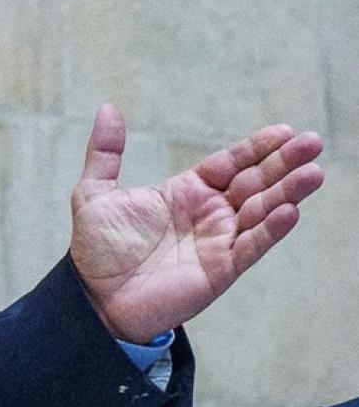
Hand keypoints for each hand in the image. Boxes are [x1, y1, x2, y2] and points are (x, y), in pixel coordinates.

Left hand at [69, 104, 324, 342]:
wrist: (93, 298)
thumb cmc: (97, 249)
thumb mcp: (95, 193)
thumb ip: (105, 153)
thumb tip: (108, 108)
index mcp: (186, 192)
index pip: (230, 163)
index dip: (256, 148)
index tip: (284, 130)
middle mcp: (209, 214)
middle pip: (255, 182)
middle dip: (284, 163)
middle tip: (313, 142)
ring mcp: (218, 241)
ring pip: (261, 211)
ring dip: (288, 193)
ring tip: (313, 173)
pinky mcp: (220, 270)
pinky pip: (251, 247)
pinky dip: (270, 230)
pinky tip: (289, 211)